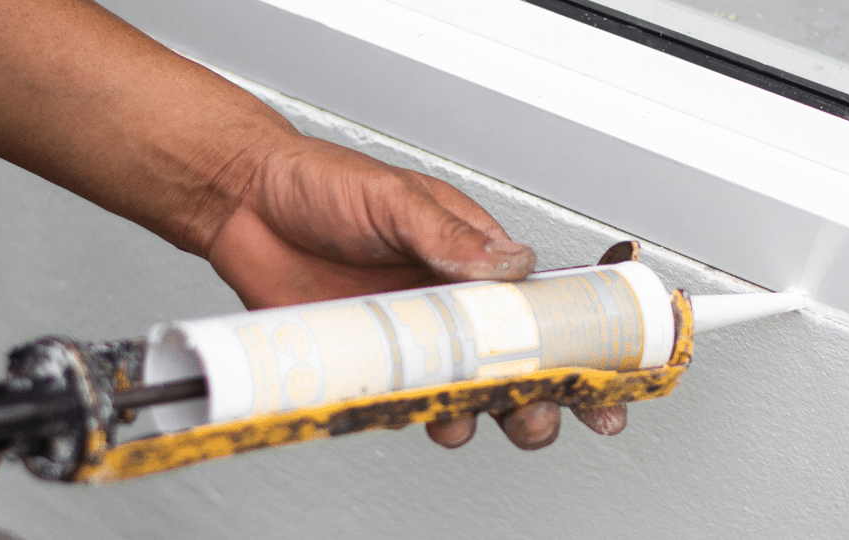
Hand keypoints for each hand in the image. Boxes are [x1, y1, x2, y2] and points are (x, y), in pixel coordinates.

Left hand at [204, 135, 626, 448]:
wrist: (242, 206)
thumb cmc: (321, 186)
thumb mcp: (396, 200)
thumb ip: (452, 237)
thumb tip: (510, 265)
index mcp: (473, 257)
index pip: (543, 305)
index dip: (581, 342)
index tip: (606, 372)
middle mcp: (449, 302)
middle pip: (516, 362)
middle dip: (541, 395)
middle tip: (543, 412)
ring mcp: (411, 336)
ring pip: (466, 391)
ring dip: (481, 414)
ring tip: (474, 416)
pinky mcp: (369, 362)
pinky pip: (405, 400)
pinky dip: (417, 414)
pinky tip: (419, 413)